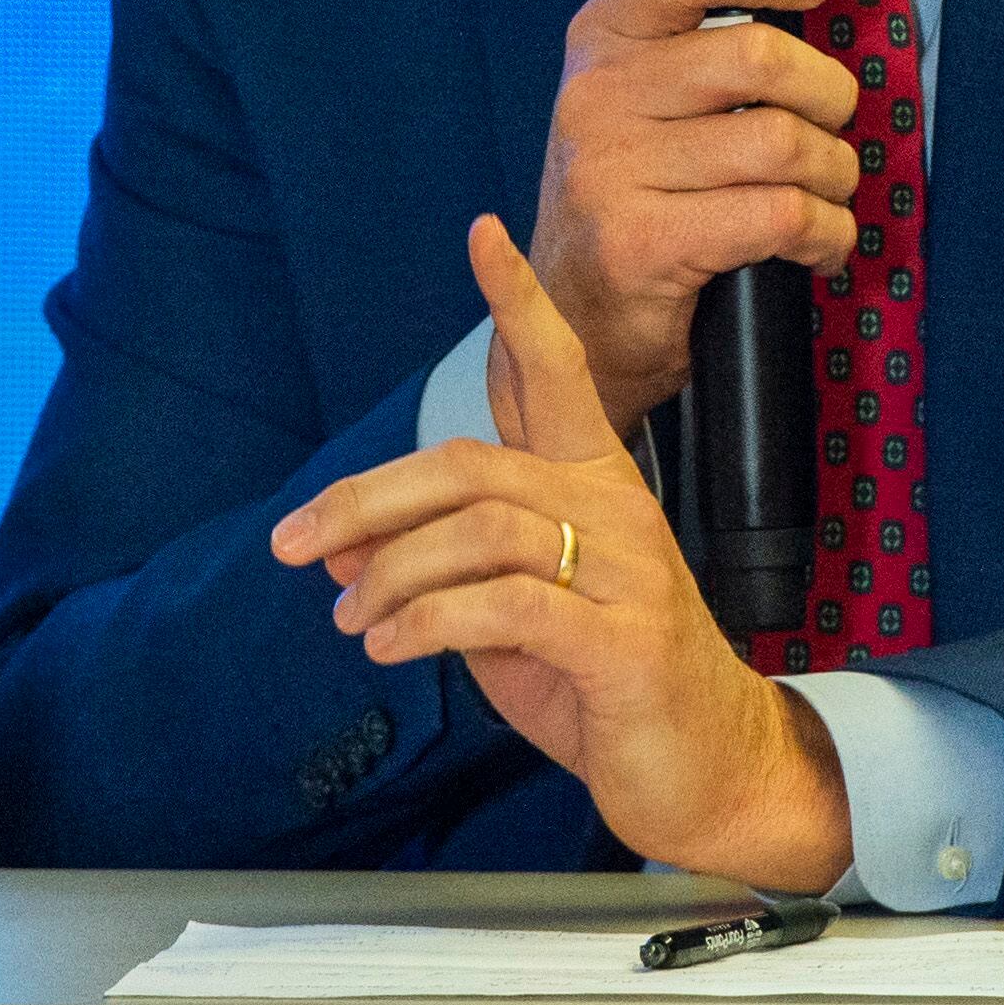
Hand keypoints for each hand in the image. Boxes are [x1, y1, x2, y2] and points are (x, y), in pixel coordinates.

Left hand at [271, 214, 853, 892]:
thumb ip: (436, 573)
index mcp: (596, 485)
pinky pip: (505, 607)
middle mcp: (616, 509)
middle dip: (368, 498)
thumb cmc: (605, 685)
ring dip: (390, 575)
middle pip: (474, 465)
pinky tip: (389, 645)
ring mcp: (628, 573)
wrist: (709, 770)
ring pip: (480, 531)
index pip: (557, 371)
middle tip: (294, 542)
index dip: (520, 302)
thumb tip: (336, 547)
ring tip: (349, 621)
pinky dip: (428, 621)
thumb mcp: (504, 622)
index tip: (484, 235)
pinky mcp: (624, 643)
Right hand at [525, 0, 861, 442]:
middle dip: (829, 94)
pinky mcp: (640, 244)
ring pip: (782, 142)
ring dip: (834, 173)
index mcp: (602, 39)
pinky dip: (825, 232)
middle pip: (759, 56)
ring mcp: (611, 172)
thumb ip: (705, 41)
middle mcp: (596, 96)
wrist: (570, 318)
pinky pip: (779, 215)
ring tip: (827, 193)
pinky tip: (818, 245)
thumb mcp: (644, 96)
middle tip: (833, 125)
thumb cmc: (636, 194)